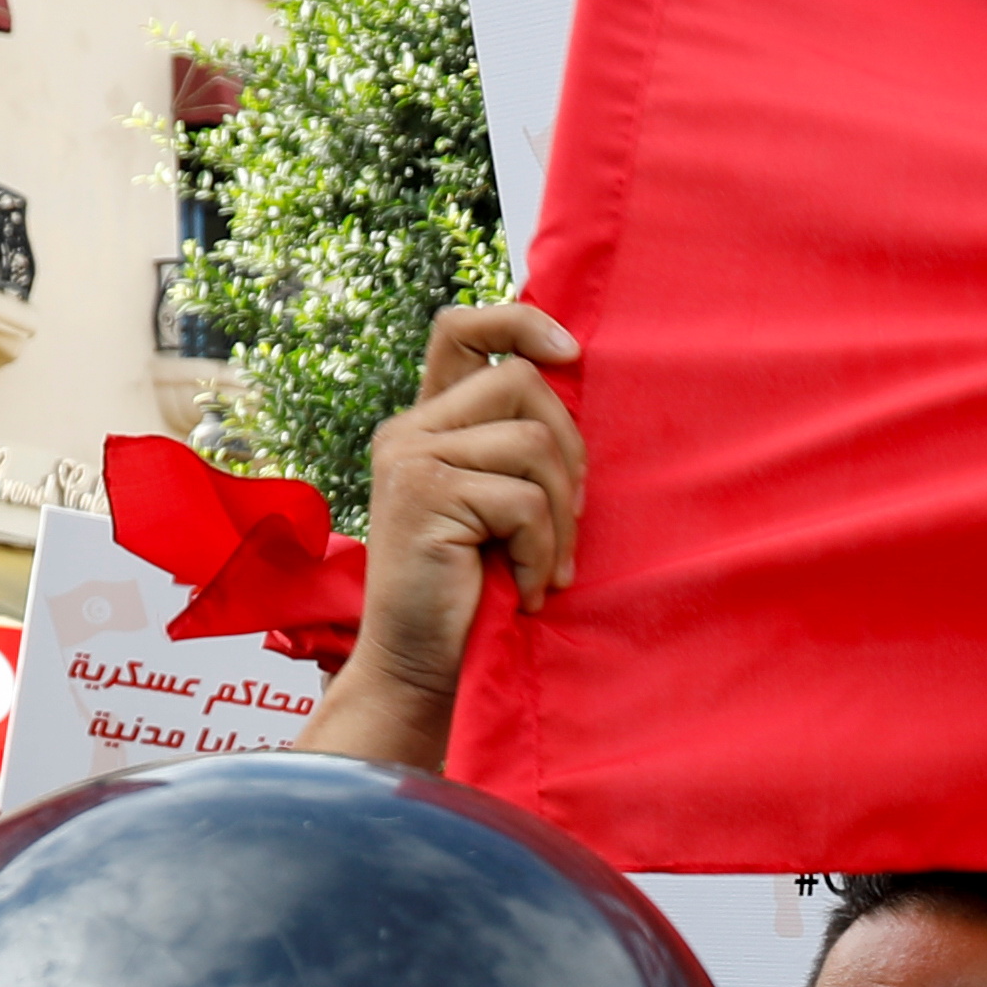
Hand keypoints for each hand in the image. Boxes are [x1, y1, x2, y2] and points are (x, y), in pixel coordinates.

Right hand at [299, 305, 584, 766]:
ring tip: (546, 567)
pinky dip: (543, 552)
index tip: (572, 353)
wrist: (425, 665)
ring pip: (532, 443)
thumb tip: (577, 385)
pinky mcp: (423, 495)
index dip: (520, 321)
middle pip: (521, 380)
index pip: (462, 329)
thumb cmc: (476, 590)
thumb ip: (517, 448)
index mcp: (430, 423)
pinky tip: (529, 588)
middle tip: (567, 521)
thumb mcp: (499, 506)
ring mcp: (410, 458)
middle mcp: (409, 430)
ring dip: (560, 517)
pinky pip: (524, 501)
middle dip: (569, 450)